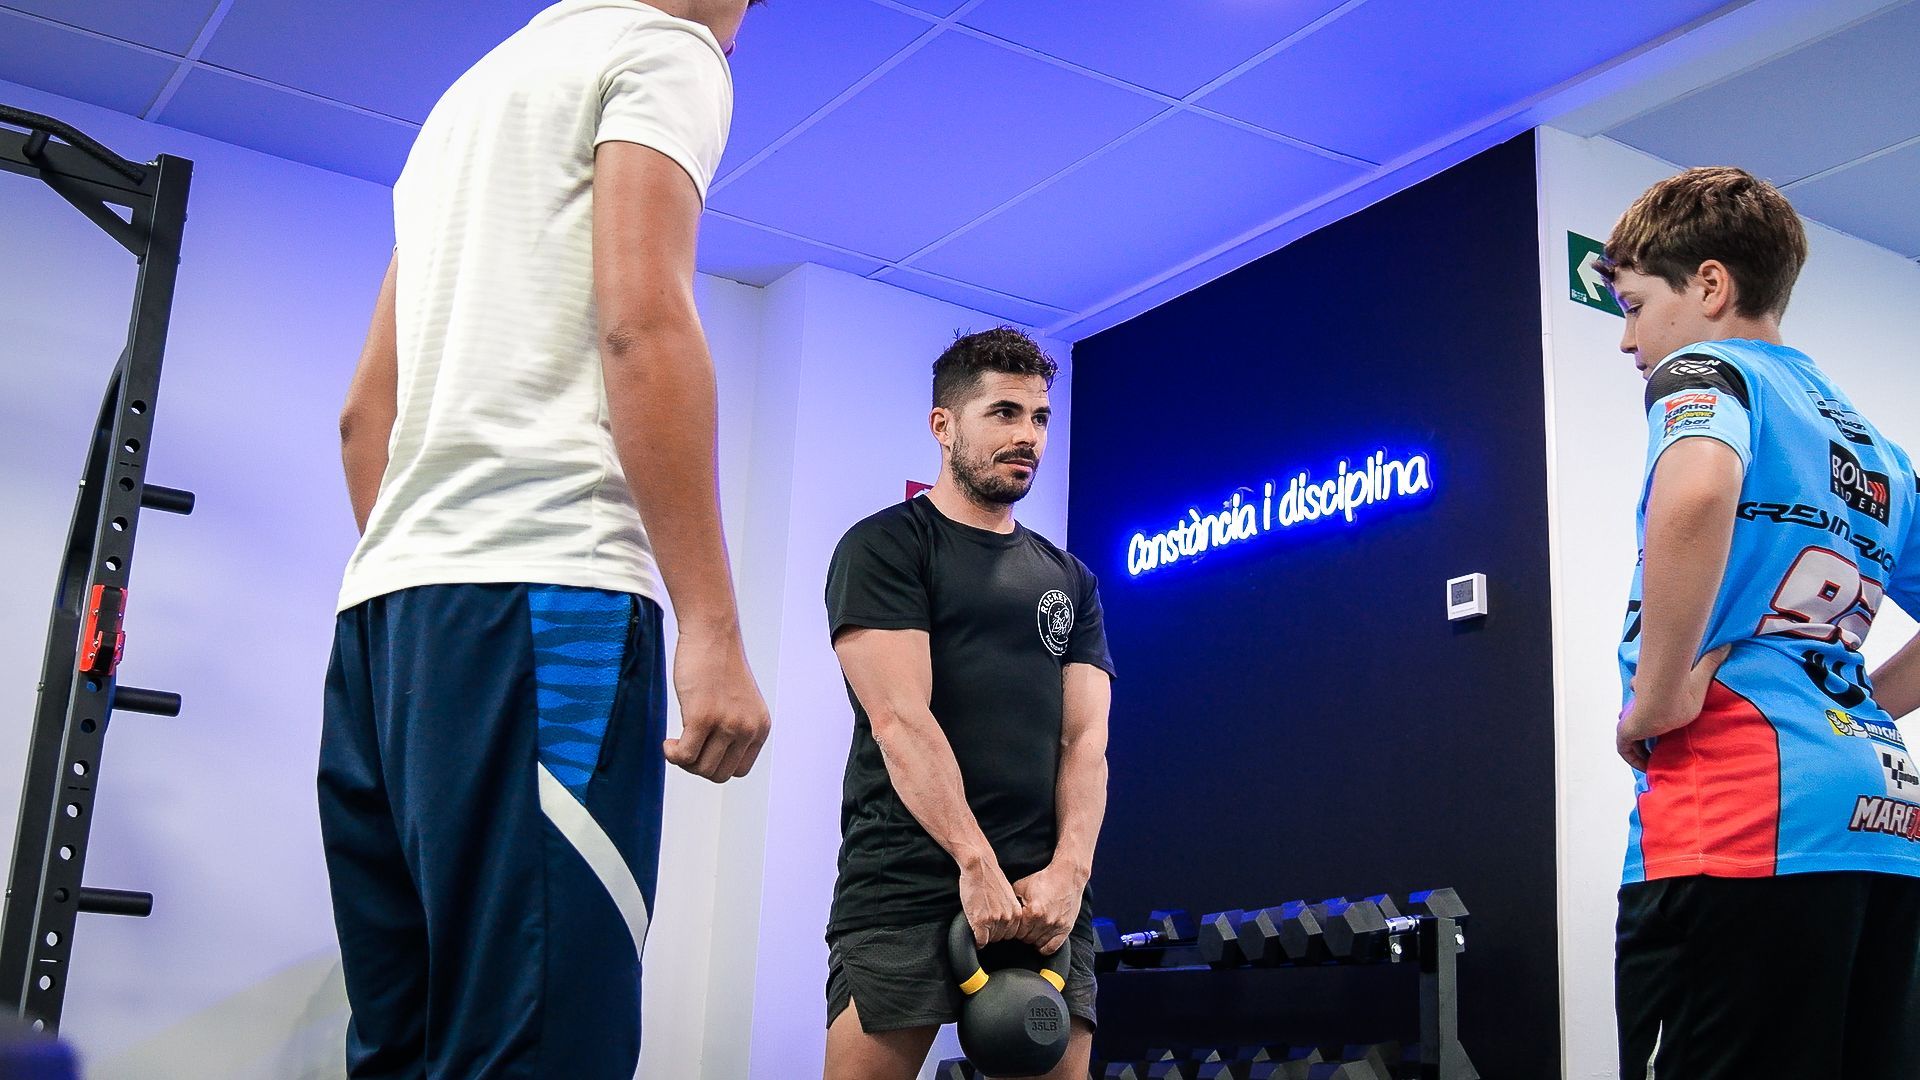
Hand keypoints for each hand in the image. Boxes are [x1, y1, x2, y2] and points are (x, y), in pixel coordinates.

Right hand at [663, 627, 769, 782]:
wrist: (712, 634)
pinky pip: (685, 756)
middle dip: (697, 766)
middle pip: (718, 774)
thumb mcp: (739, 703)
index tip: (702, 750)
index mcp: (760, 728)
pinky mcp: (703, 717)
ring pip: (700, 768)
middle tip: (685, 745)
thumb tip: (710, 760)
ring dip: (683, 760)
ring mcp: (727, 724)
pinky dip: (673, 755)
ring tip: (677, 741)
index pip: (739, 770)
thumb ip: (734, 730)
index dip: (716, 765)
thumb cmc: (719, 665)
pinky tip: (669, 742)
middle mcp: (747, 729)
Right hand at [958, 856, 1021, 947]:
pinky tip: (974, 932)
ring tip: (979, 920)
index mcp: (1016, 912)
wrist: (979, 866)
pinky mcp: (981, 921)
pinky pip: (980, 941)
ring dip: (984, 934)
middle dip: (992, 932)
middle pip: (1001, 938)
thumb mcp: (1008, 896)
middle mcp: (1008, 918)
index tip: (995, 924)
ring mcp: (995, 920)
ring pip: (990, 939)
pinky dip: (977, 940)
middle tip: (985, 921)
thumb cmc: (990, 878)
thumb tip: (1005, 922)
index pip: (1012, 934)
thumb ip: (1009, 910)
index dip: (1001, 930)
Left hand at [1010, 863, 1084, 956]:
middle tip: (1024, 925)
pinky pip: (1051, 948)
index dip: (1014, 928)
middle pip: (1026, 939)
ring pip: (1038, 944)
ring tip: (1032, 928)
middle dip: (1022, 933)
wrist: (1067, 876)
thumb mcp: (1021, 886)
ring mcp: (1056, 926)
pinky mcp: (1065, 929)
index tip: (1015, 923)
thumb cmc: (1043, 880)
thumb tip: (1002, 913)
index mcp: (1032, 911)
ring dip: (1033, 938)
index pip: (1016, 932)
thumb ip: (1011, 902)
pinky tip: (1041, 938)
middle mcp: (1044, 921)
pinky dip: (1044, 947)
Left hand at [1617, 644, 1731, 769]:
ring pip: (1632, 739)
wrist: (1665, 696)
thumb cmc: (1682, 690)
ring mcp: (1631, 720)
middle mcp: (1641, 710)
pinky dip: (1633, 759)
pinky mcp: (1625, 731)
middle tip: (1659, 749)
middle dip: (1647, 736)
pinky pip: (1625, 750)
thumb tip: (1728, 645)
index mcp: (1654, 700)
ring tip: (1656, 761)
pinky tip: (1647, 766)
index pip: (1649, 709)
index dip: (1654, 719)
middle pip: (1639, 725)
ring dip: (1642, 750)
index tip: (1664, 728)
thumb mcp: (1700, 678)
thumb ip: (1711, 662)